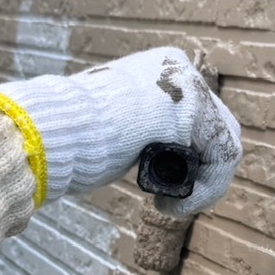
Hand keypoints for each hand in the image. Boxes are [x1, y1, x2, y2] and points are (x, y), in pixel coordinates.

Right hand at [0, 48, 242, 215]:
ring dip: (204, 186)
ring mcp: (189, 86)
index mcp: (159, 67)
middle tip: (170, 199)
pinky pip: (222, 158)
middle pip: (217, 128)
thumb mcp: (112, 122)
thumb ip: (140, 127)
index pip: (196, 116)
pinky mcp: (195, 112)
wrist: (51, 130)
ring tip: (169, 206)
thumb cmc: (68, 134)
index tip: (160, 185)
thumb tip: (149, 148)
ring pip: (223, 145)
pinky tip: (169, 206)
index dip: (190, 158)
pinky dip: (205, 190)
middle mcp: (179, 68)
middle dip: (202, 170)